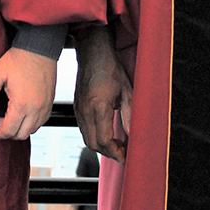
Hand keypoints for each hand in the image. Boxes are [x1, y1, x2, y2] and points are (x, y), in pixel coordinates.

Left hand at [0, 46, 56, 139]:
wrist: (39, 48)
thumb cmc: (19, 59)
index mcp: (21, 103)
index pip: (9, 130)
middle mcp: (35, 108)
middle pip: (21, 134)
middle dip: (8, 133)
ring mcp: (45, 106)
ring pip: (33, 130)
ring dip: (20, 129)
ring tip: (11, 117)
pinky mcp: (50, 101)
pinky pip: (42, 121)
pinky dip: (32, 123)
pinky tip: (23, 113)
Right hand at [73, 25, 132, 163]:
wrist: (92, 52)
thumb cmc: (110, 67)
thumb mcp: (126, 91)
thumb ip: (129, 114)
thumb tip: (132, 134)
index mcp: (98, 107)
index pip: (103, 140)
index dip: (115, 152)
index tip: (125, 156)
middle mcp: (85, 111)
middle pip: (93, 144)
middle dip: (108, 153)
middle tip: (123, 153)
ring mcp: (78, 109)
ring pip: (87, 138)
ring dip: (101, 146)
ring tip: (116, 145)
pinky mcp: (77, 107)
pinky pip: (84, 129)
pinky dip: (94, 137)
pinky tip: (106, 134)